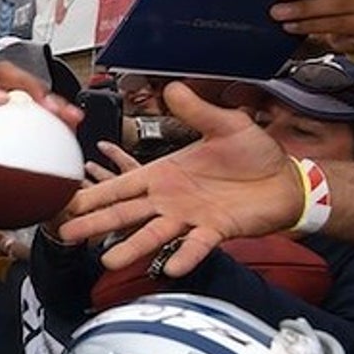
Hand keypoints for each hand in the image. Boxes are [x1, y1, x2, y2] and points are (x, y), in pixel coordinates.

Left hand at [0, 62, 83, 217]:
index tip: (1, 100)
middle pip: (0, 76)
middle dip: (28, 84)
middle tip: (46, 104)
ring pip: (21, 89)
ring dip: (49, 99)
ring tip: (70, 118)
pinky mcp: (0, 112)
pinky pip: (28, 111)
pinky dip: (48, 120)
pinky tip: (67, 136)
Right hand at [59, 83, 300, 276]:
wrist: (287, 179)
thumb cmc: (254, 153)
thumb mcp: (225, 123)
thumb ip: (196, 110)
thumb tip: (171, 87)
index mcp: (164, 173)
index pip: (121, 185)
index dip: (94, 193)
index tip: (68, 200)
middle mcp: (170, 199)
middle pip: (125, 213)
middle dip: (95, 222)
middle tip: (67, 232)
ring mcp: (190, 217)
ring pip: (153, 234)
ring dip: (131, 247)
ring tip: (108, 260)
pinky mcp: (216, 230)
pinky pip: (197, 246)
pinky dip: (185, 256)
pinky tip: (171, 266)